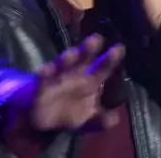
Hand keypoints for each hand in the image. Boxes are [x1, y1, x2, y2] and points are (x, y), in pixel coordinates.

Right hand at [9, 35, 125, 132]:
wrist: (46, 120)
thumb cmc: (73, 111)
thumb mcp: (89, 119)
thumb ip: (101, 120)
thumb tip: (113, 120)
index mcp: (90, 80)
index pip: (103, 68)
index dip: (110, 59)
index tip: (119, 48)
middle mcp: (75, 75)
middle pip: (83, 60)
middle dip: (88, 50)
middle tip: (96, 39)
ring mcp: (57, 79)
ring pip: (62, 66)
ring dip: (67, 60)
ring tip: (72, 53)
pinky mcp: (40, 89)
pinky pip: (42, 81)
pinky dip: (44, 75)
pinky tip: (45, 69)